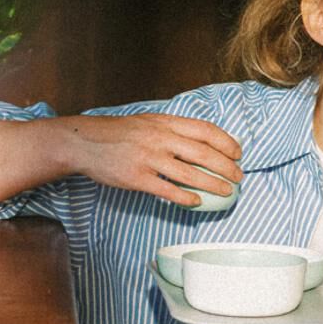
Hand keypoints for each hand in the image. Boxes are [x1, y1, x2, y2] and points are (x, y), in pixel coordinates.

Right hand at [55, 113, 242, 206]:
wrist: (84, 142)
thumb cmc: (119, 133)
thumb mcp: (148, 122)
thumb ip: (172, 129)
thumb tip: (201, 141)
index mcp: (165, 122)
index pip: (205, 130)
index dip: (226, 142)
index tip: (238, 153)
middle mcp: (159, 138)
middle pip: (203, 153)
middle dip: (226, 166)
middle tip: (238, 177)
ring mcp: (148, 158)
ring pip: (190, 174)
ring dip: (213, 184)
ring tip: (226, 192)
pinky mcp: (136, 178)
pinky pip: (167, 191)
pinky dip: (185, 198)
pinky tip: (196, 202)